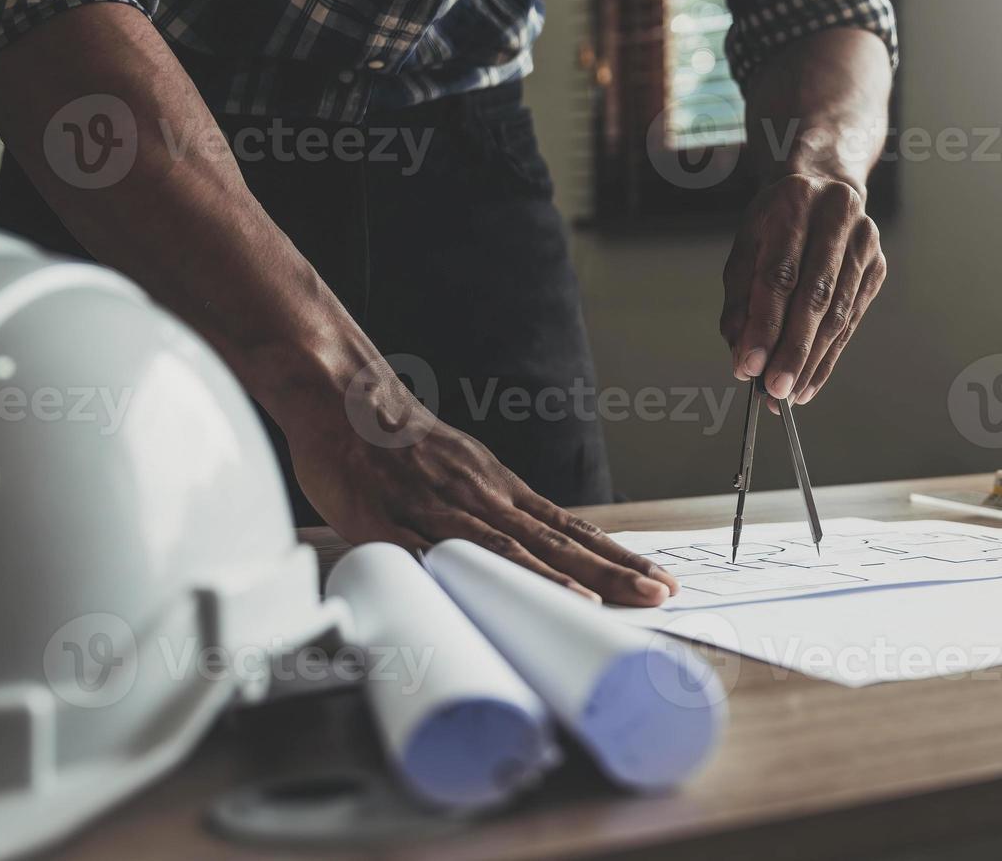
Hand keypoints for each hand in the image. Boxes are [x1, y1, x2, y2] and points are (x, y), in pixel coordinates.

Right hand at [288, 366, 678, 605]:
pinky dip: (468, 573)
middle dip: (610, 572)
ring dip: (554, 577)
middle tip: (657, 595)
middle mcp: (481, 498)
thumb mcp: (463, 470)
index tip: (657, 580)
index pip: (572, 530)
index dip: (616, 557)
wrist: (344, 398)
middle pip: (557, 541)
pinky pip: (434, 552)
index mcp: (500, 490)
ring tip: (597, 603)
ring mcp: (438, 509)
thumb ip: (491, 513)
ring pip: (506, 547)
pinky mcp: (391, 522)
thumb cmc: (400, 443)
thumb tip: (530, 554)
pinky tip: (491, 595)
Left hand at [720, 173, 886, 404]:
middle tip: (774, 390)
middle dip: (793, 350)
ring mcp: (864, 243)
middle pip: (815, 296)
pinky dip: (830, 355)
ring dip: (812, 360)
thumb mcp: (748, 242)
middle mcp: (836, 219)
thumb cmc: (780, 218)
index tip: (749, 365)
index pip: (780, 274)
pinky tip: (811, 381)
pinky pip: (852, 320)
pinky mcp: (877, 267)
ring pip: (839, 313)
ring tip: (790, 394)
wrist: (826, 182)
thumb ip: (740, 296)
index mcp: (794, 204)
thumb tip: (740, 351)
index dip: (765, 324)